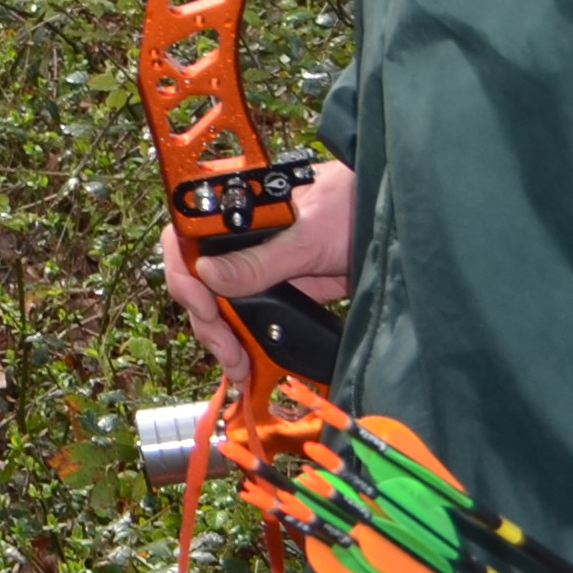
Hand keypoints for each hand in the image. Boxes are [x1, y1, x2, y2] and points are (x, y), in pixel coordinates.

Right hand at [154, 154, 354, 386]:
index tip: (203, 306)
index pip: (184, 240)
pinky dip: (243, 344)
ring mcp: (254, 270)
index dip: (184, 274)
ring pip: (218, 307)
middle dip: (206, 320)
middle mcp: (235, 242)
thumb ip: (258, 260)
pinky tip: (247, 365)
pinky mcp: (275, 294)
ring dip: (221, 339)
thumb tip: (208, 275)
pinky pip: (246, 320)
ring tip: (238, 366)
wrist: (389, 224)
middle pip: (196, 282)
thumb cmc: (348, 206)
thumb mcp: (304, 236)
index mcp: (231, 215)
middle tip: (227, 350)